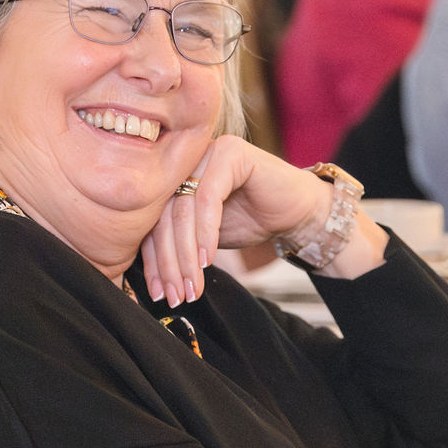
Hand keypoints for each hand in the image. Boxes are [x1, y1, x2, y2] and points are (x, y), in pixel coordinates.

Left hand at [140, 136, 387, 304]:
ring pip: (183, 209)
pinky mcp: (230, 152)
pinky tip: (206, 259)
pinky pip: (208, 197)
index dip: (153, 261)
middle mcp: (186, 160)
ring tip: (192, 286)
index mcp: (173, 177)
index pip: (153, 221)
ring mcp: (207, 151)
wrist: (299, 211)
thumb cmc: (253, 221)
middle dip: (169, 263)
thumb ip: (178, 244)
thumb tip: (147, 280)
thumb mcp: (206, 238)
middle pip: (165, 216)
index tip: (156, 294)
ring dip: (185, 254)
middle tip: (175, 296)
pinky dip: (205, 232)